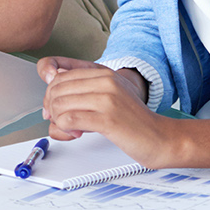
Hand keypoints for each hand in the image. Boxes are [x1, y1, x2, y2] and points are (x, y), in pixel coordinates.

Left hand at [40, 59, 176, 166]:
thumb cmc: (132, 121)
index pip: (58, 74)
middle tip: (61, 122)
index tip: (53, 108)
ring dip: (58, 121)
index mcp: (103, 72)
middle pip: (55, 89)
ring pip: (59, 104)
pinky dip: (65, 130)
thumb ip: (80, 93)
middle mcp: (105, 80)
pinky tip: (77, 133)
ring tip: (71, 129)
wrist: (160, 138)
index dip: (49, 94)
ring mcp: (107, 98)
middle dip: (51, 109)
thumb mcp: (106, 97)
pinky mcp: (108, 118)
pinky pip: (69, 120)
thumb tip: (49, 101)